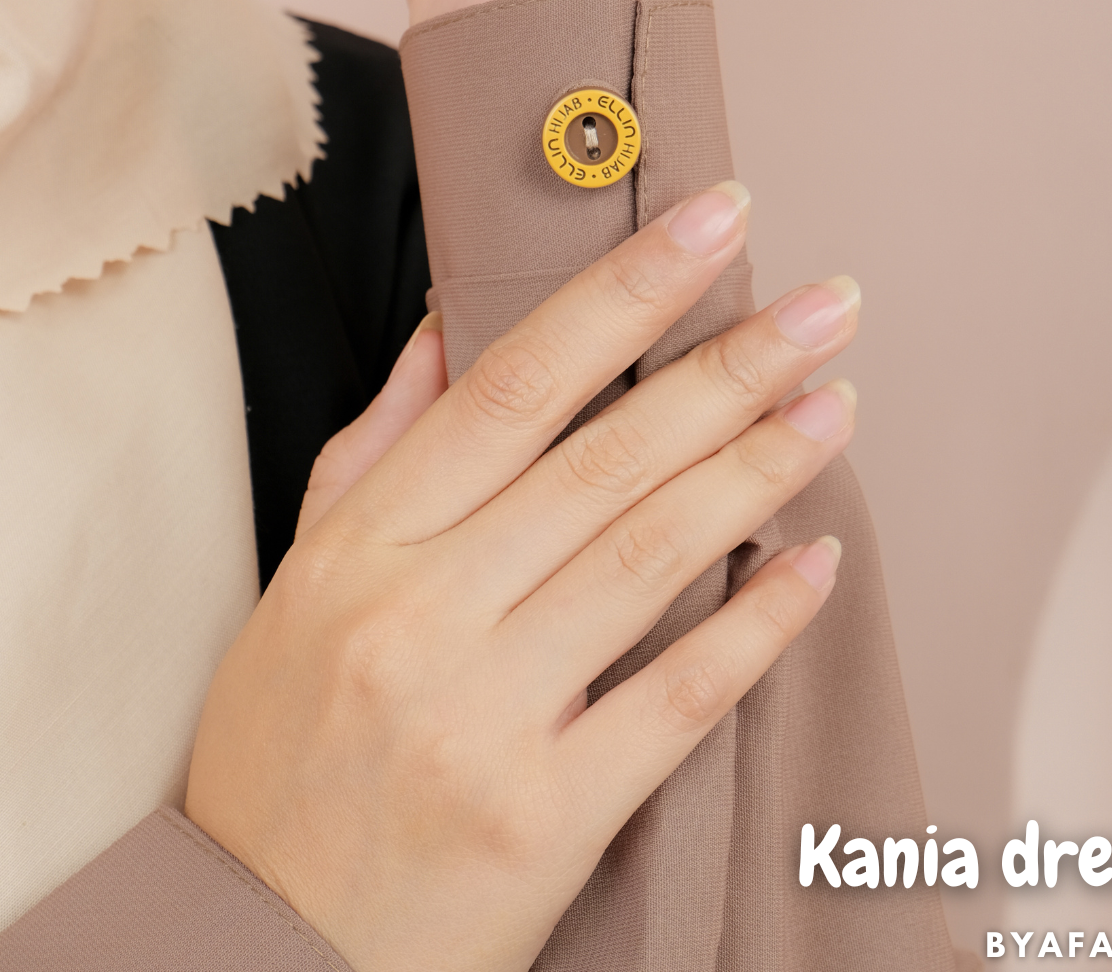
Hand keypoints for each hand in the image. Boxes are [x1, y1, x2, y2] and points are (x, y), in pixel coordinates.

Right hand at [185, 182, 859, 971]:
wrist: (262, 943)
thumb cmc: (284, 754)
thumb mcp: (301, 585)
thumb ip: (376, 449)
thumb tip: (444, 331)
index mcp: (359, 546)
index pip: (512, 385)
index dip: (623, 295)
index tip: (714, 225)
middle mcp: (418, 614)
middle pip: (605, 459)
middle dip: (729, 366)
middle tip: (828, 305)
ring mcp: (482, 716)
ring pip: (650, 557)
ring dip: (759, 469)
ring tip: (836, 402)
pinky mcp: (543, 815)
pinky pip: (677, 699)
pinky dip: (758, 626)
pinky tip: (818, 565)